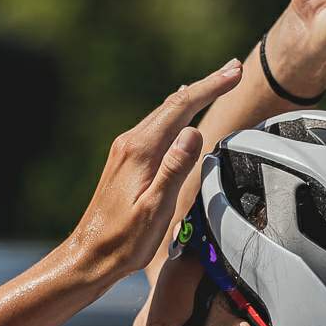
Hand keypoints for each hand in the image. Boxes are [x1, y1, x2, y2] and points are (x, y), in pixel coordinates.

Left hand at [66, 59, 244, 280]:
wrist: (89, 256)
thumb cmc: (124, 241)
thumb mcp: (155, 208)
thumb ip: (175, 168)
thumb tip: (194, 130)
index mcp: (141, 151)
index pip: (181, 107)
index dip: (211, 87)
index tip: (236, 73)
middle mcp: (130, 143)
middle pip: (173, 104)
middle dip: (205, 85)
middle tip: (233, 70)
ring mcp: (124, 151)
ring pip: (163, 113)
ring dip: (191, 96)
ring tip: (214, 83)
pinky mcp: (124, 161)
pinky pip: (155, 127)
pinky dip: (175, 113)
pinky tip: (179, 113)